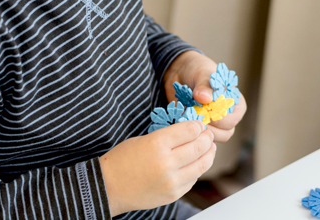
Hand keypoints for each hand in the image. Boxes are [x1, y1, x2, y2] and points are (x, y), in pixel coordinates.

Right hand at [100, 121, 215, 215]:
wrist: (109, 187)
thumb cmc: (122, 160)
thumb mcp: (142, 139)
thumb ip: (167, 136)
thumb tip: (190, 132)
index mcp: (157, 144)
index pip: (189, 131)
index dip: (197, 126)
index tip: (199, 124)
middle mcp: (167, 163)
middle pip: (199, 147)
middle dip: (207, 138)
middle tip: (208, 135)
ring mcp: (171, 181)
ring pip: (201, 165)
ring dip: (208, 154)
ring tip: (209, 148)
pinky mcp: (173, 194)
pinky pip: (193, 179)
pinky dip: (197, 170)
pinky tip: (196, 164)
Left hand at [163, 51, 246, 142]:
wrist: (180, 73)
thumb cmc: (198, 70)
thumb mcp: (202, 73)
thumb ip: (205, 85)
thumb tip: (204, 97)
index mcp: (236, 103)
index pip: (233, 119)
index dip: (219, 118)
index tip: (205, 111)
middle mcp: (227, 117)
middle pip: (225, 133)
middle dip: (208, 126)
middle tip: (193, 115)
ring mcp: (213, 125)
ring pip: (212, 139)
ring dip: (198, 130)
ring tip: (187, 116)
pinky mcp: (200, 128)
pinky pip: (197, 138)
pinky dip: (189, 132)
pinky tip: (182, 120)